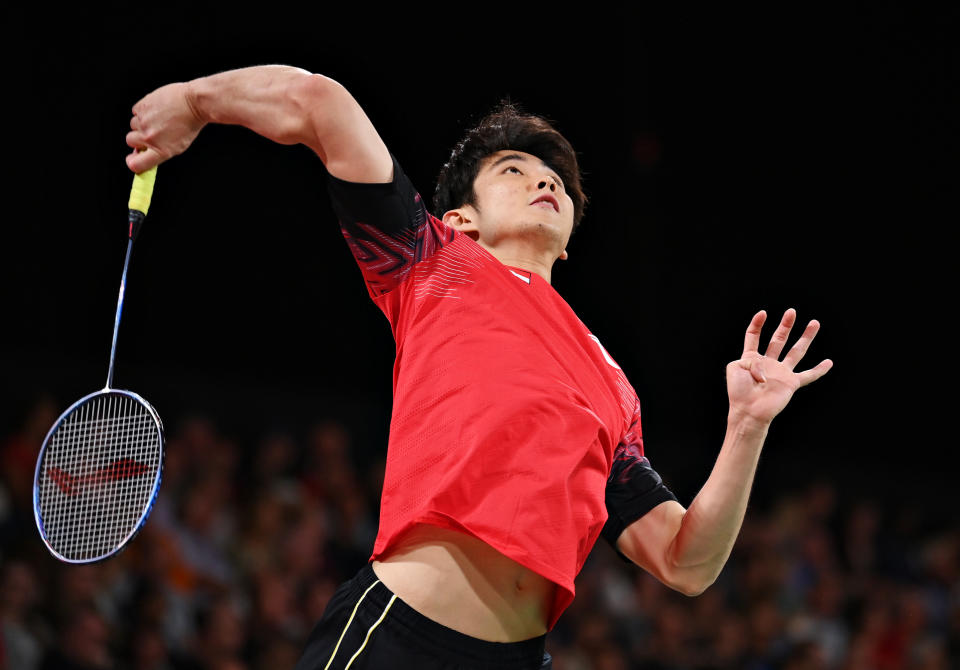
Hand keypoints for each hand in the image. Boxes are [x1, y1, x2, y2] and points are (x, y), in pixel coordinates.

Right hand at [125, 82, 204, 172]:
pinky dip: (143, 111)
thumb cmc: (190, 124)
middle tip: (151, 133)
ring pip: (133, 125)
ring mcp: (144, 121)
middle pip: (130, 141)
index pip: (136, 164)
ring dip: (142, 123)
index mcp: (161, 151)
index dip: (133, 162)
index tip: (133, 159)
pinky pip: (135, 112)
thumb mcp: (178, 145)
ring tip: (158, 119)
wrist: (194, 103)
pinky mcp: (141, 107)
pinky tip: (156, 109)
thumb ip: (159, 151)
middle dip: (138, 138)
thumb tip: (142, 153)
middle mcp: (150, 137)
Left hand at [726, 309, 832, 424]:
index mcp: (751, 358)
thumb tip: (767, 366)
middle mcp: (768, 363)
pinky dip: (819, 370)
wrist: (748, 412)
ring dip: (806, 337)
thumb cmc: (738, 392)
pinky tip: (829, 362)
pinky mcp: (790, 383)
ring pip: (796, 352)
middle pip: (778, 340)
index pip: (754, 336)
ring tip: (814, 323)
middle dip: (786, 325)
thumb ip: (751, 360)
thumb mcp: (735, 367)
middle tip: (791, 312)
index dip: (757, 324)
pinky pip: (808, 376)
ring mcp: (780, 372)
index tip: (763, 313)